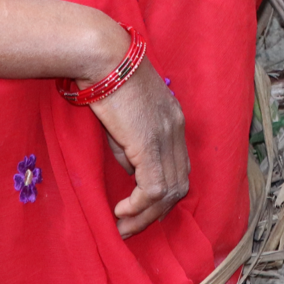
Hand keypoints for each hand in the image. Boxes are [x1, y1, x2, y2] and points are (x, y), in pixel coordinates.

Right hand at [86, 56, 187, 237]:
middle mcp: (177, 130)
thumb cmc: (105, 79)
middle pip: (180, 183)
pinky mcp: (150, 144)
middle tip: (133, 227)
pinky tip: (121, 212)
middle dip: (158, 212)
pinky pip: (153, 189)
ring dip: (146, 216)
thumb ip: (130, 146)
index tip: (145, 210)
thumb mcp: (123, 117)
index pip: (180, 166)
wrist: (103, 56)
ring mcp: (167, 137)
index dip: (165, 193)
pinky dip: (139, 207)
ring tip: (124, 227)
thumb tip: (130, 170)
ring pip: (169, 191)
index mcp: (174, 120)